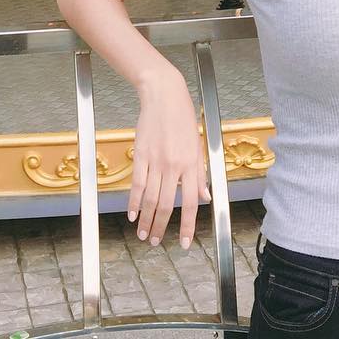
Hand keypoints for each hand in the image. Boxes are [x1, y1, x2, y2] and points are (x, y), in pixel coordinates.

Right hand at [128, 69, 211, 248]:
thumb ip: (199, 174)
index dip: (188, 225)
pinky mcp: (141, 154)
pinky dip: (133, 202)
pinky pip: (136, 184)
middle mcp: (174, 165)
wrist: (164, 95)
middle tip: (156, 241)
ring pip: (150, 198)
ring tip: (143, 233)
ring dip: (146, 220)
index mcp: (191, 163)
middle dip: (161, 227)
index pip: (190, 202)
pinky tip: (132, 214)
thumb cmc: (183, 118)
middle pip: (166, 205)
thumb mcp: (197, 145)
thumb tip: (205, 197)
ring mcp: (156, 160)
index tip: (185, 243)